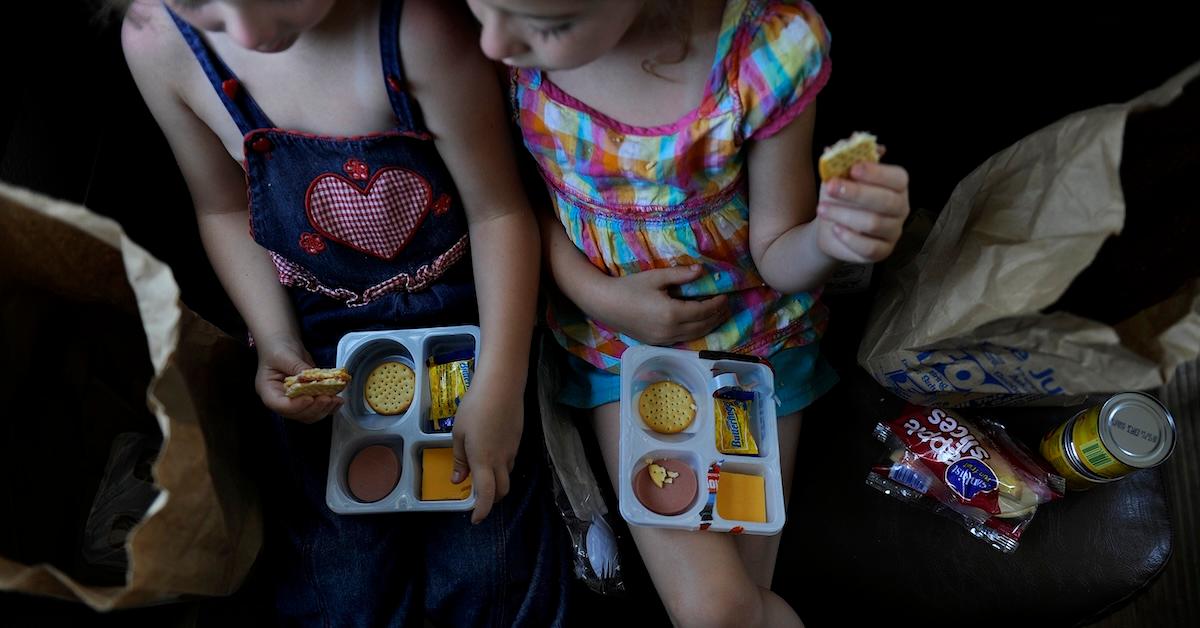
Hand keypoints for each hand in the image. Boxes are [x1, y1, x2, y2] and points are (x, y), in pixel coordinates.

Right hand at [254, 335, 342, 422]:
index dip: (297, 405)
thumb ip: (297, 368)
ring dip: (324, 409)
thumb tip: (313, 378)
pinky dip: (329, 407)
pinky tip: (339, 400)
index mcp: (269, 391)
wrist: (283, 342)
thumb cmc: (277, 348)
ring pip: (310, 414)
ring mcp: (295, 401)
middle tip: (328, 398)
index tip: (311, 398)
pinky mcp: (307, 397)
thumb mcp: (284, 355)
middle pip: (297, 413)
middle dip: (314, 408)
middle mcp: (281, 400)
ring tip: (336, 400)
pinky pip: (318, 408)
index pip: (281, 405)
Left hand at [450, 374, 521, 523]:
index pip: (487, 496)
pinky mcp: (518, 440)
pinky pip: (511, 461)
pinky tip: (492, 452)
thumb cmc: (474, 408)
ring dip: (497, 482)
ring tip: (483, 473)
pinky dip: (502, 466)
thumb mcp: (458, 433)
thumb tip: (458, 479)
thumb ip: (459, 459)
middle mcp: (501, 460)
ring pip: (507, 475)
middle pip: (502, 491)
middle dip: (491, 500)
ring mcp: (512, 450)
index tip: (475, 519)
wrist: (502, 386)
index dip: (482, 511)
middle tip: (479, 498)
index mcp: (483, 461)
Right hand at [587, 265, 729, 344]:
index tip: (725, 296)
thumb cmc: (629, 287)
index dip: (717, 304)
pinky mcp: (657, 343)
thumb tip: (702, 270)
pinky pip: (683, 339)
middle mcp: (670, 331)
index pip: (703, 311)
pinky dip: (695, 331)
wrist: (605, 304)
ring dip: (708, 326)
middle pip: (702, 326)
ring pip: (694, 335)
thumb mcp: (656, 277)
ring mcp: (663, 340)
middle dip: (717, 316)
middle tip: (726, 306)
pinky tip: (698, 323)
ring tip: (717, 315)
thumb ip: (680, 275)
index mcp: (672, 314)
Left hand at [815, 157, 909, 262]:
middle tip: (831, 186)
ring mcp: (893, 231)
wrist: (831, 227)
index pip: (898, 178)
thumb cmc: (841, 197)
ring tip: (822, 208)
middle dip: (856, 192)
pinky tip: (835, 229)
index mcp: (896, 185)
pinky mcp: (882, 252)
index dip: (877, 173)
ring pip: (874, 223)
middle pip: (886, 201)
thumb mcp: (840, 175)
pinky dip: (850, 238)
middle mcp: (900, 207)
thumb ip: (843, 158)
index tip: (853, 168)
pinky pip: (870, 248)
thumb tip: (842, 143)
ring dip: (844, 214)